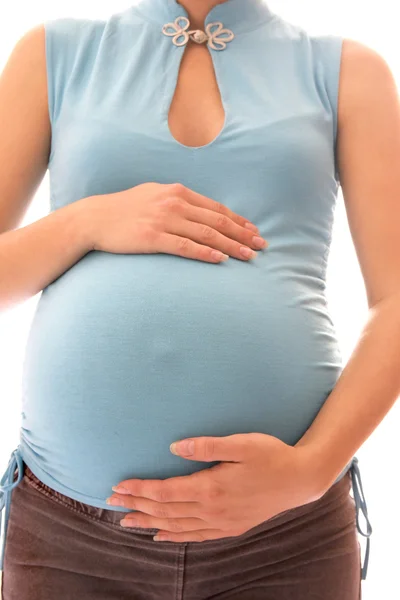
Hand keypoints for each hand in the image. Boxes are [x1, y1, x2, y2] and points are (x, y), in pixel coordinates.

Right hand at [83, 182, 267, 262]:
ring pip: (206, 234)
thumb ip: (177, 200)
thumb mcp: (154, 195)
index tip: (254, 231)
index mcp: (177, 192)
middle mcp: (174, 203)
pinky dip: (206, 253)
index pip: (216, 208)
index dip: (239, 221)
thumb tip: (197, 209)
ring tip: (249, 257)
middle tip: (262, 246)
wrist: (94, 218)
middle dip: (243, 234)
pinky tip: (221, 260)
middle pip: (217, 221)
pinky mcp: (153, 238)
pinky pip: (185, 247)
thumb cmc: (124, 209)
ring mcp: (164, 220)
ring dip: (231, 246)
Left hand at [106, 433, 322, 542]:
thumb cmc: (271, 456)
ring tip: (127, 522)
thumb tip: (173, 448)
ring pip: (176, 526)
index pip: (165, 491)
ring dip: (149, 523)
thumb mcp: (241, 444)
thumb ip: (206, 447)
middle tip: (111, 502)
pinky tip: (162, 536)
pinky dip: (175, 537)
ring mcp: (221, 522)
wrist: (300, 480)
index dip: (139, 489)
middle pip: (165, 510)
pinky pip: (195, 536)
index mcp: (211, 487)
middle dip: (137, 505)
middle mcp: (212, 510)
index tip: (118, 486)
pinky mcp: (230, 527)